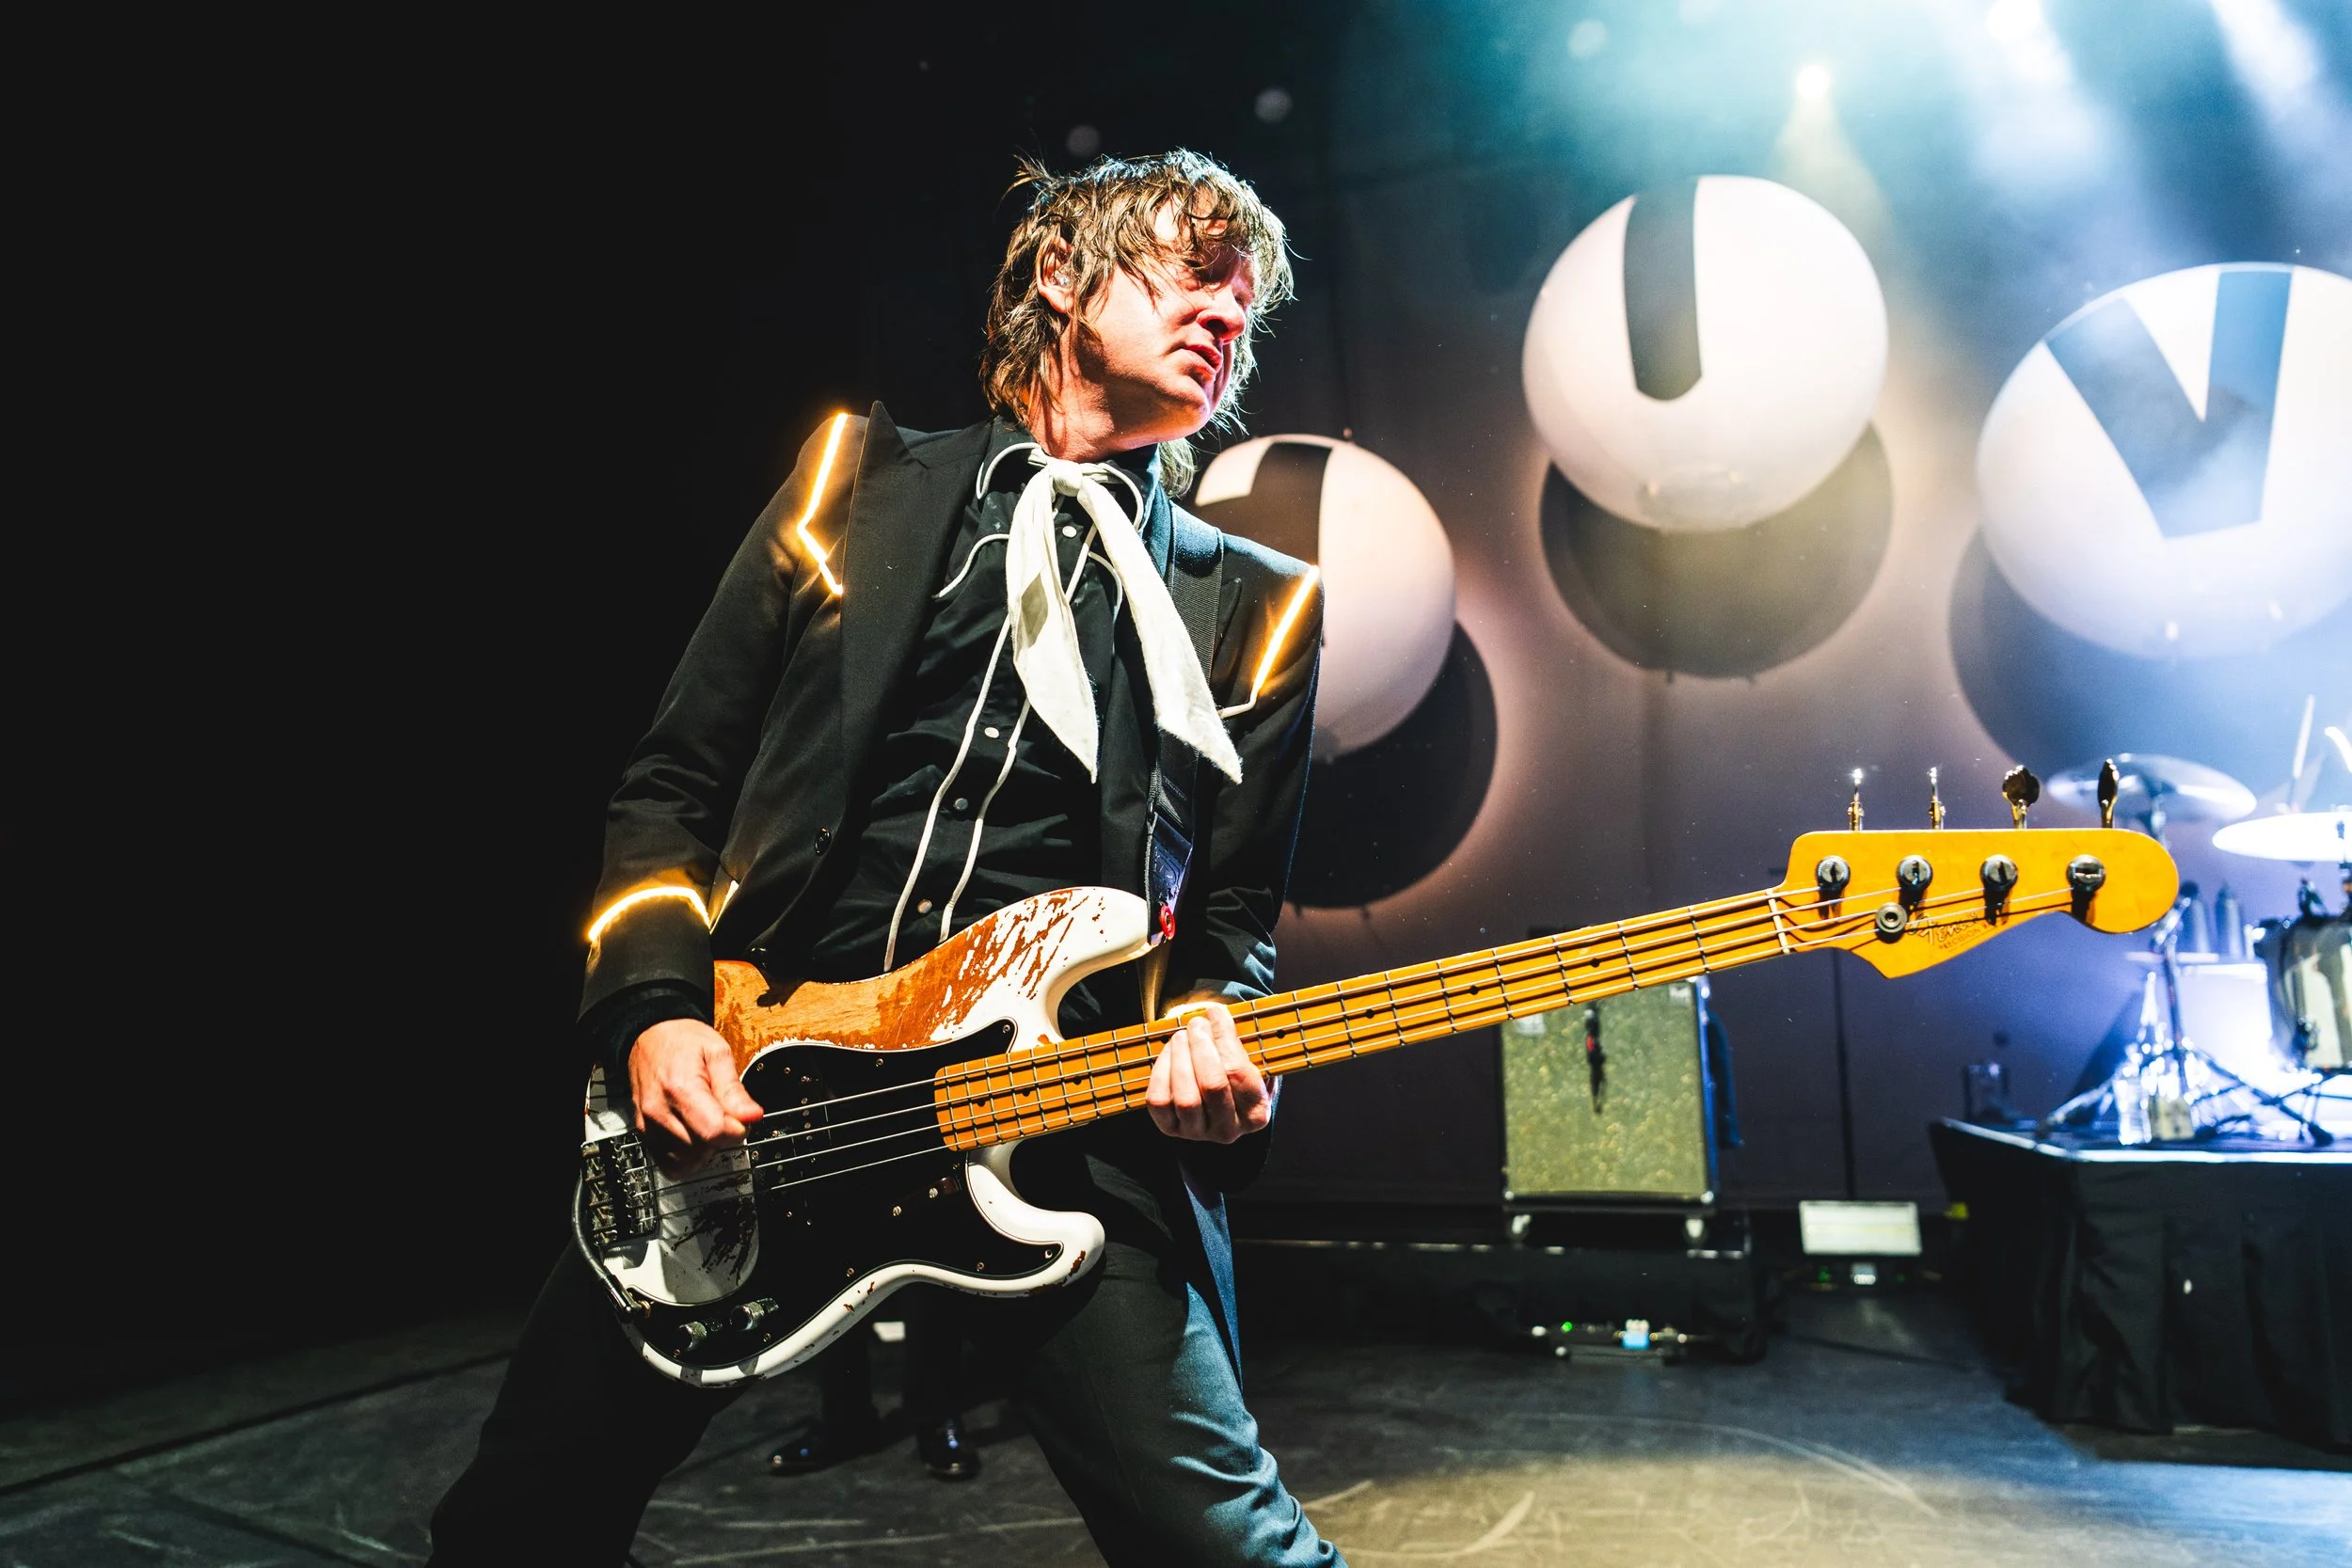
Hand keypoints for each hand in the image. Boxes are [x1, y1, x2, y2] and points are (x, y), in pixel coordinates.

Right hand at [629, 1018, 763, 1171]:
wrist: (649, 1035)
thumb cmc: (683, 1041)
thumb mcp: (717, 1052)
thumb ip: (734, 1089)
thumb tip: (752, 1116)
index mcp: (680, 1088)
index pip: (714, 1132)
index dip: (737, 1129)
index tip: (742, 1117)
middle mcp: (659, 1112)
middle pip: (702, 1149)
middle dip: (722, 1138)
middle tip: (725, 1114)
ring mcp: (648, 1125)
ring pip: (686, 1162)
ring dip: (705, 1150)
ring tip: (708, 1121)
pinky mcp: (644, 1134)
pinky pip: (668, 1163)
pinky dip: (687, 1157)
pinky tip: (695, 1136)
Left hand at [1145, 1000, 1271, 1143]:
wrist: (1220, 1103)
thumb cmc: (1238, 1076)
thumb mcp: (1254, 1063)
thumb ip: (1247, 1045)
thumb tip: (1222, 1017)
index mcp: (1256, 1113)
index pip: (1239, 1072)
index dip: (1225, 1038)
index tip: (1216, 1013)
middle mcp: (1228, 1130)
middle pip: (1212, 1085)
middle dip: (1201, 1047)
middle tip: (1197, 1023)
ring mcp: (1197, 1132)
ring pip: (1185, 1097)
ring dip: (1181, 1058)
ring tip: (1182, 1035)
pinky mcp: (1170, 1128)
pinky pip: (1159, 1100)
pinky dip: (1161, 1070)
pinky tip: (1170, 1052)